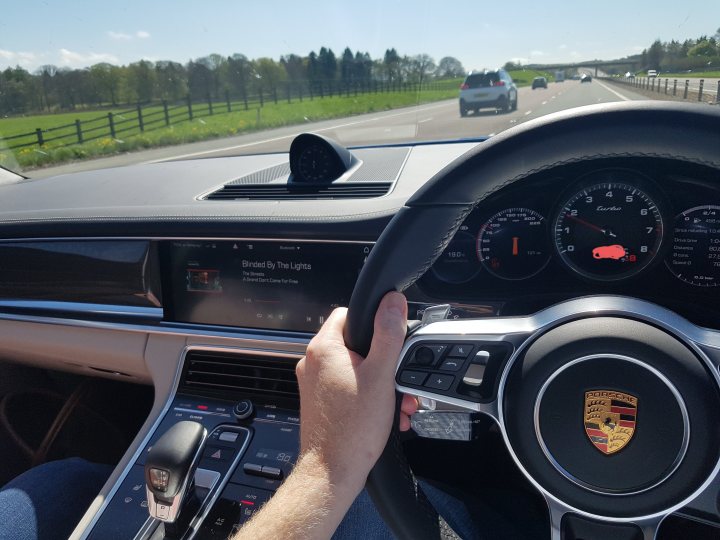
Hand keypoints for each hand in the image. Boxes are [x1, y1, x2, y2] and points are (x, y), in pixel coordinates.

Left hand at [295, 291, 411, 493]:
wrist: (333, 472)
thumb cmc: (352, 429)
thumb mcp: (381, 375)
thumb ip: (388, 334)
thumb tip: (392, 302)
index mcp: (323, 349)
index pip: (348, 314)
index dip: (373, 322)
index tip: (390, 336)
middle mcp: (313, 363)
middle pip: (355, 344)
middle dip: (385, 362)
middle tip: (399, 380)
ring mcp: (315, 384)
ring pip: (355, 369)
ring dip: (381, 383)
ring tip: (397, 403)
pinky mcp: (320, 402)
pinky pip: (349, 388)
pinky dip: (369, 397)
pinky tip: (385, 414)